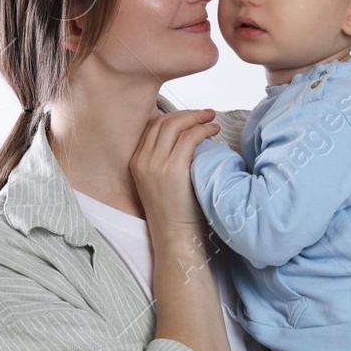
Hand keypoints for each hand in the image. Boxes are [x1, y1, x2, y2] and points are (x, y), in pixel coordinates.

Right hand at [129, 108, 218, 235]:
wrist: (174, 235)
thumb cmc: (174, 213)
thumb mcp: (159, 182)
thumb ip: (163, 161)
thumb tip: (185, 139)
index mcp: (136, 162)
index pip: (152, 127)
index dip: (173, 116)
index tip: (190, 117)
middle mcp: (143, 160)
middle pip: (163, 122)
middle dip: (187, 114)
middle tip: (205, 114)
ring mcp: (156, 164)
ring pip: (176, 126)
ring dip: (196, 119)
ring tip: (211, 120)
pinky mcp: (173, 169)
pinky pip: (189, 138)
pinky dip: (203, 130)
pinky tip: (213, 131)